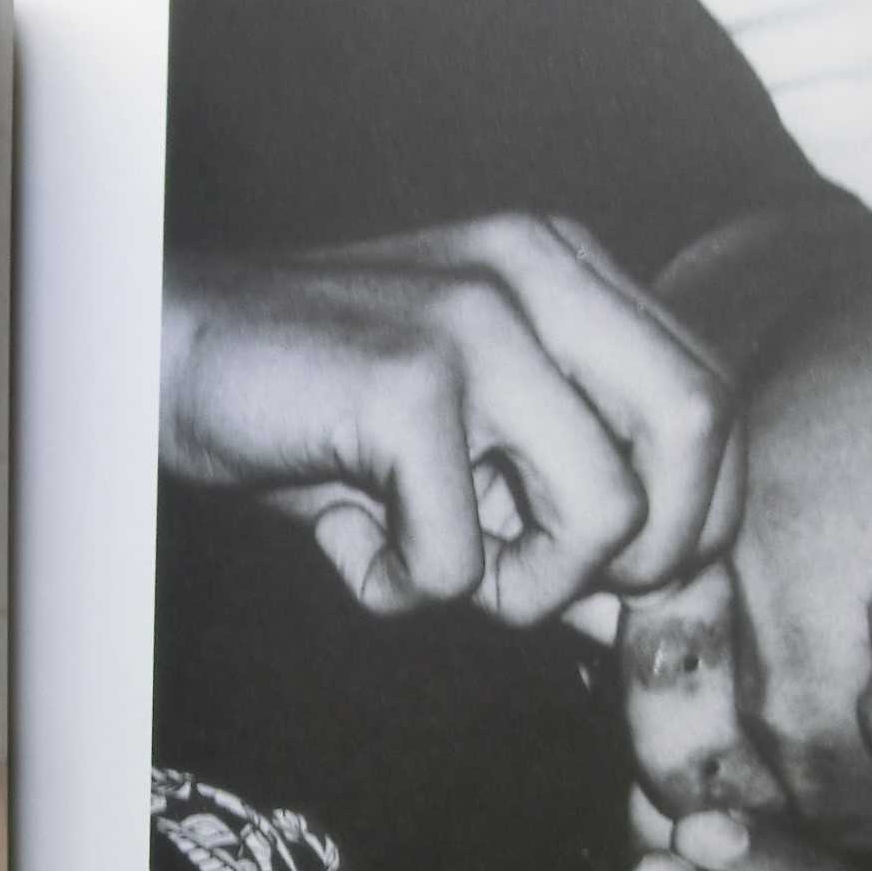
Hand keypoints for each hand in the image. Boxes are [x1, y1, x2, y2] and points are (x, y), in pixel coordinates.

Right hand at [161, 215, 740, 623]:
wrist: (161, 360)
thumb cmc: (312, 413)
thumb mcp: (457, 445)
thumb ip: (554, 494)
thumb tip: (648, 603)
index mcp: (564, 267)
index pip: (710, 395)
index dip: (693, 511)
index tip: (620, 576)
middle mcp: (536, 268)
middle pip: (699, 428)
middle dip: (650, 548)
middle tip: (556, 587)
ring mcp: (475, 316)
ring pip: (605, 507)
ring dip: (526, 588)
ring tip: (437, 568)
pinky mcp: (407, 380)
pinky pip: (465, 551)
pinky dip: (409, 587)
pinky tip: (356, 547)